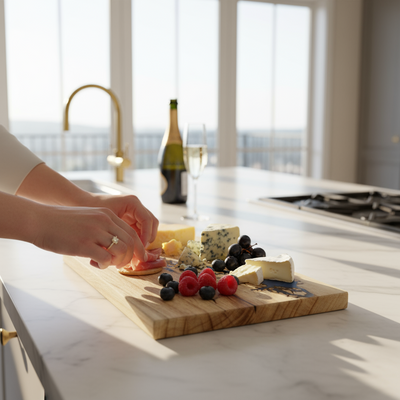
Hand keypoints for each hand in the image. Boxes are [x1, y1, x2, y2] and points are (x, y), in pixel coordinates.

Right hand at [32, 204, 146, 268]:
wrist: (39, 220)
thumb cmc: (61, 222)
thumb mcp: (89, 218)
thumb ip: (103, 228)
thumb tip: (114, 246)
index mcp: (106, 214)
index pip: (131, 231)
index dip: (137, 247)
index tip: (136, 258)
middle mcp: (103, 221)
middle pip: (130, 241)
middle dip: (131, 257)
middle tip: (121, 265)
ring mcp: (94, 232)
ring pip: (121, 249)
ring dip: (119, 261)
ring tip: (109, 264)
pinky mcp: (83, 244)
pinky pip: (106, 258)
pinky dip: (106, 265)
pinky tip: (97, 264)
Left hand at [85, 194, 158, 247]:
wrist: (81, 203)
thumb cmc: (91, 210)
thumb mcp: (105, 222)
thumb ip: (118, 234)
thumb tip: (126, 251)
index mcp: (132, 203)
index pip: (148, 220)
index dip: (147, 235)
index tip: (141, 247)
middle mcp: (136, 206)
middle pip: (152, 223)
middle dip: (148, 238)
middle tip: (141, 251)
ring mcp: (134, 212)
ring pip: (148, 227)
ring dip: (144, 239)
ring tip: (135, 251)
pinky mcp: (130, 218)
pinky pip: (140, 229)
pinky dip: (138, 239)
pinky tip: (130, 248)